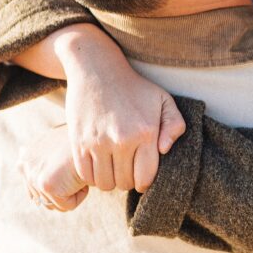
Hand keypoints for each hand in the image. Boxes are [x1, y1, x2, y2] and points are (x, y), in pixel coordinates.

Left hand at [18, 125, 88, 211]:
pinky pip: (69, 205)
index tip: (68, 169)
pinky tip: (81, 175)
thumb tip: (38, 177)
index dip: (59, 184)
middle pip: (45, 199)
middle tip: (75, 169)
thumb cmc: (82, 141)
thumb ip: (45, 159)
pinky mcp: (47, 185)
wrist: (94, 137)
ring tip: (77, 170)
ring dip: (73, 192)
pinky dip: (81, 194)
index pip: (36, 190)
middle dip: (65, 189)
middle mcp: (24, 165)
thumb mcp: (57, 145)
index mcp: (25, 155)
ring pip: (57, 204)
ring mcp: (33, 175)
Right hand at [60, 32, 185, 193]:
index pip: (145, 177)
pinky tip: (98, 164)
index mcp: (145, 132)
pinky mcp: (78, 142)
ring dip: (109, 180)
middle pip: (124, 183)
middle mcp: (122, 140)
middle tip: (126, 169)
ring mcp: (98, 142)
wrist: (98, 70)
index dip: (144, 182)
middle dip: (127, 180)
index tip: (141, 174)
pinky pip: (85, 175)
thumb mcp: (163, 100)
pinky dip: (92, 176)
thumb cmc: (134, 88)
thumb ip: (175, 125)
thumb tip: (164, 150)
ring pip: (104, 183)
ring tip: (113, 167)